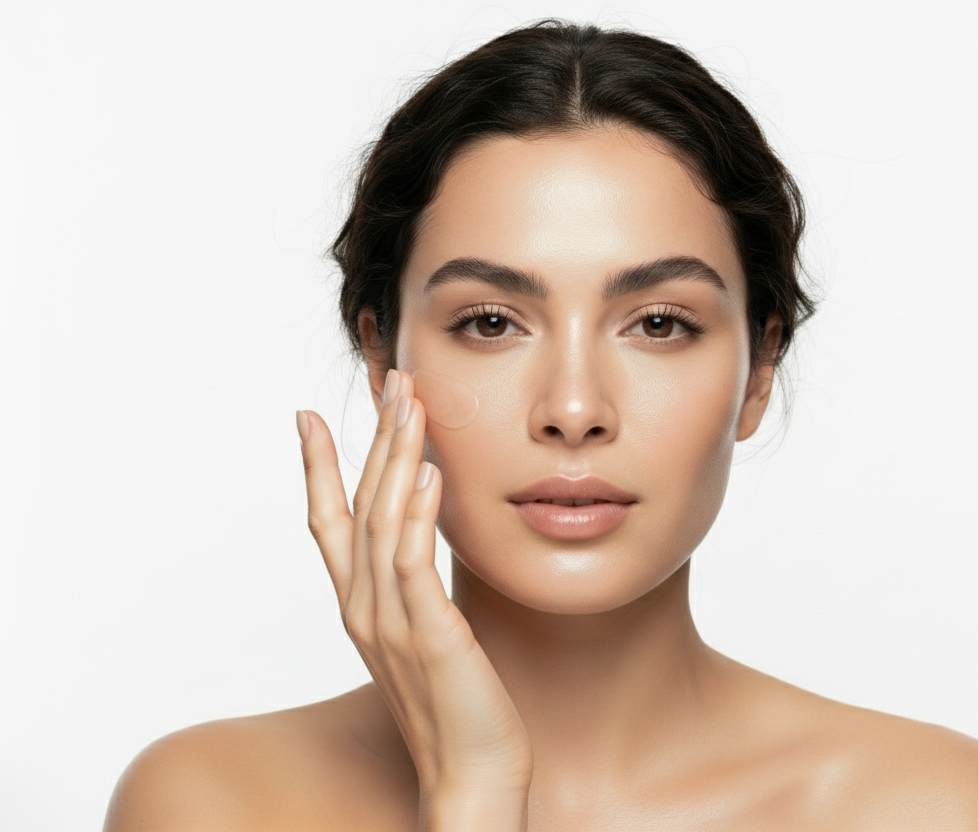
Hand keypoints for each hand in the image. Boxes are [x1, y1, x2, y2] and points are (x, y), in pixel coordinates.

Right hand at [297, 369, 530, 828]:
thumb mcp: (426, 638)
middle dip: (371, 439)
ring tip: (410, 402)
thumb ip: (415, 590)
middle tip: (389, 381)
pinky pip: (414, 564)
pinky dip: (416, 514)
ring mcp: (391, 623)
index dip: (318, 468)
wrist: (472, 775)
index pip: (327, 524)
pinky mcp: (429, 637)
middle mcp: (364, 610)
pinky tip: (429, 472)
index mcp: (360, 608)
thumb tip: (420, 544)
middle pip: (357, 506)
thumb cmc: (457, 707)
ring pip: (382, 523)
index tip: (310, 416)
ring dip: (395, 457)